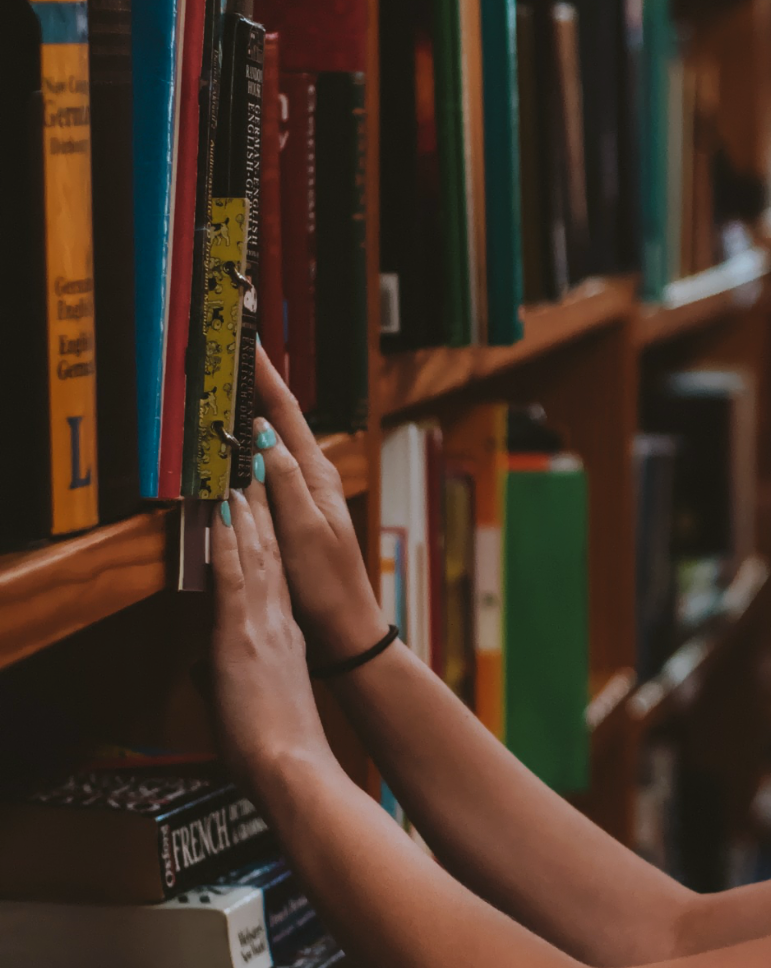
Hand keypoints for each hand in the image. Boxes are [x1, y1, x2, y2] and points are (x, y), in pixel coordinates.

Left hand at [209, 482, 332, 775]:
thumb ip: (226, 683)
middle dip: (262, 512)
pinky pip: (235, 574)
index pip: (273, 580)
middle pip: (270, 557)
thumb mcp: (250, 707)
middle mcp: (278, 624)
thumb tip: (203, 676)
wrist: (291, 767)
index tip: (260, 510)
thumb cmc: (277, 752)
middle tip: (256, 472)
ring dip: (248, 513)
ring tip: (243, 475)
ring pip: (256, 555)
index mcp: (285, 642)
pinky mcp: (241, 633)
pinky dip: (231, 540)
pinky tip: (227, 511)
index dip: (267, 542)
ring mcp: (262, 625)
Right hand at [250, 345, 386, 661]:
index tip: (248, 341)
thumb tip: (263, 435)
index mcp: (317, 474)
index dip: (265, 375)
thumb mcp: (303, 530)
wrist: (345, 626)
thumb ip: (284, 482)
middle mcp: (313, 476)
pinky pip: (266, 468)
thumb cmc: (327, 583)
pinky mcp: (292, 512)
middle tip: (230, 350)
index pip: (287, 413)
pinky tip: (235, 444)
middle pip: (280, 419)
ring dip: (252, 411)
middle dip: (256, 383)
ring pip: (271, 441)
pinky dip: (249, 447)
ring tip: (228, 382)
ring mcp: (304, 493)